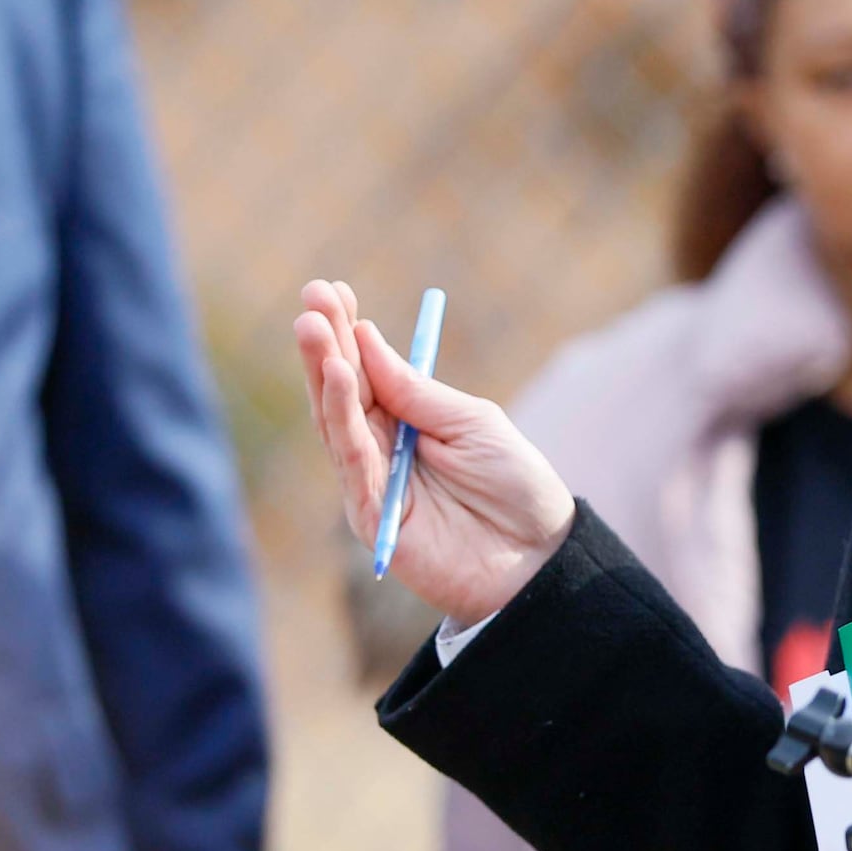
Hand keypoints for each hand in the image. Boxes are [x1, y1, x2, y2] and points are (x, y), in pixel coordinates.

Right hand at [294, 279, 577, 629]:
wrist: (538, 560)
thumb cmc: (515, 488)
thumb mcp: (474, 423)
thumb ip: (418, 392)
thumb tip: (367, 339)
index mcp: (409, 421)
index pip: (367, 371)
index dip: (349, 332)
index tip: (333, 290)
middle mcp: (382, 449)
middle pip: (343, 391)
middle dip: (326, 343)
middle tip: (313, 296)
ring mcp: (373, 482)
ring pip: (336, 420)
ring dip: (324, 372)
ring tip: (314, 326)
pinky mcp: (371, 516)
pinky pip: (351, 460)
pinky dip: (342, 417)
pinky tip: (337, 377)